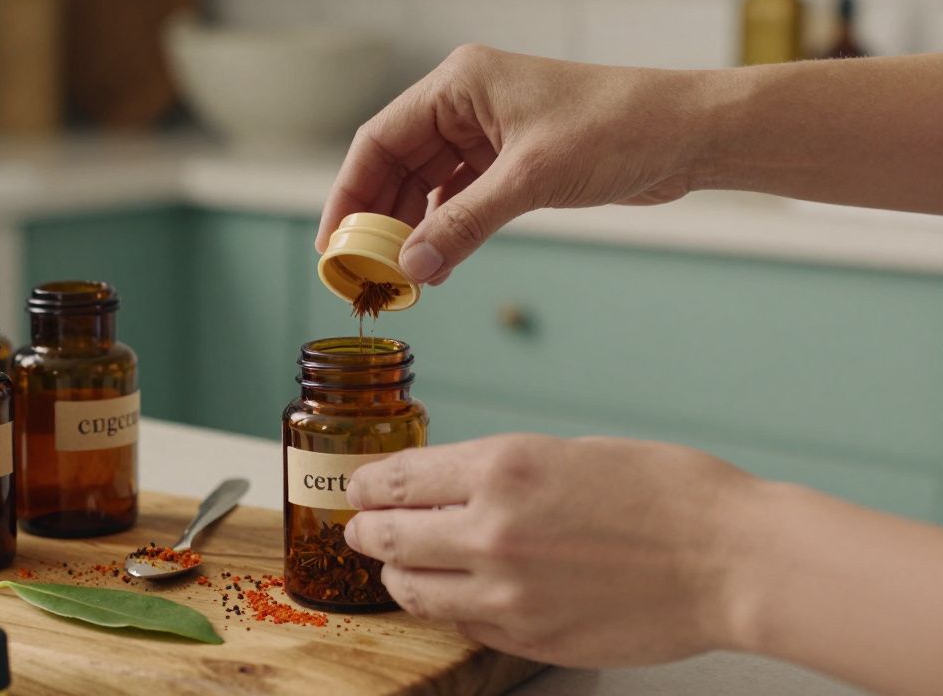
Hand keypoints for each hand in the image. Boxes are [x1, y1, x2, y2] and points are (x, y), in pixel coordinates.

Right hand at [317, 45, 708, 284]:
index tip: (333, 245)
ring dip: (411, 232)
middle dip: (377, 221)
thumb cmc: (618, 128)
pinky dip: (444, 233)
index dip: (348, 194)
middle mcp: (466, 105)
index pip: (379, 141)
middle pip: (396, 166)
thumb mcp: (530, 179)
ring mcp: (488, 134)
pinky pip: (459, 201)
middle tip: (361, 273)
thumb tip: (412, 269)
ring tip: (398, 279)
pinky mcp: (511, 162)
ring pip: (425, 188)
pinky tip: (437, 267)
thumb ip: (464, 225)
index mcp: (459, 85)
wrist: (687, 134)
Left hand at [343, 433, 758, 666]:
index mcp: (502, 468)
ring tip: (396, 568)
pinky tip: (456, 596)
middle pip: (388, 538)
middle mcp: (492, 531)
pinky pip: (462, 625)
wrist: (730, 558)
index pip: (396, 480)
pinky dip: (450, 609)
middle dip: (366, 531)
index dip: (367, 485)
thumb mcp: (567, 452)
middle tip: (360, 529)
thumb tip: (445, 487)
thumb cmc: (665, 492)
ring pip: (413, 591)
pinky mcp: (530, 637)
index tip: (358, 487)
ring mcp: (507, 593)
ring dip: (397, 576)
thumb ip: (499, 473)